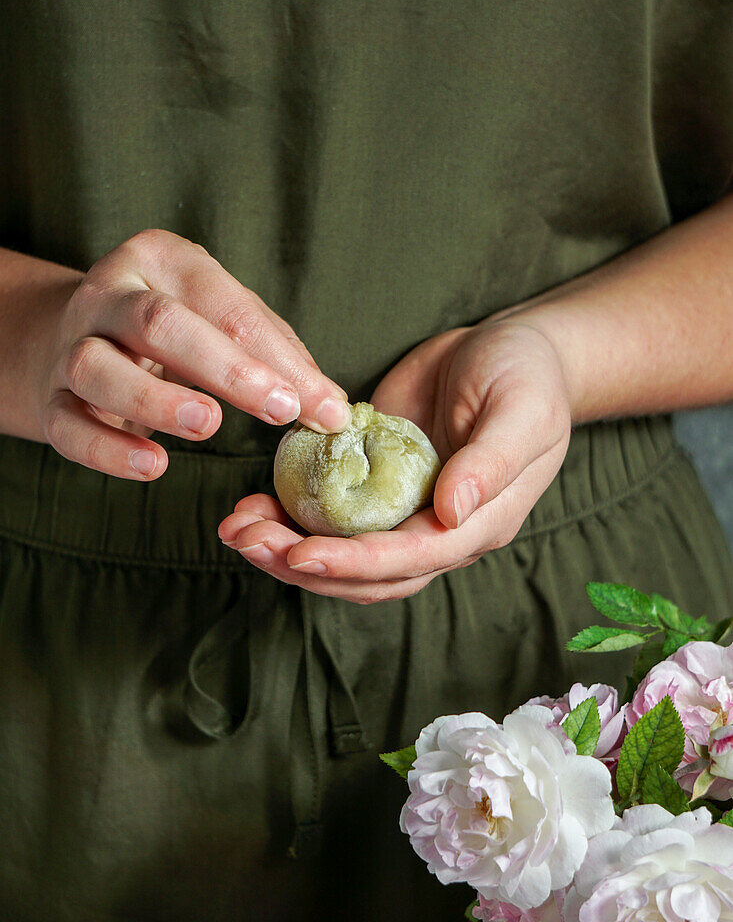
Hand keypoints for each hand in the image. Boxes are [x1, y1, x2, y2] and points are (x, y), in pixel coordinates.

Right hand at [32, 230, 349, 478]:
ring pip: (100, 367)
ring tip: (207, 425)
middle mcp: (108, 295)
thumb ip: (275, 354)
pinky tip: (153, 465)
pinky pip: (69, 426)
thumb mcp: (221, 319)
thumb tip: (331, 406)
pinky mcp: (49, 399)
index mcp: (159, 260)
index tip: (325, 407)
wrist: (73, 341)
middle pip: (160, 324)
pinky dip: (108, 449)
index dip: (278, 359)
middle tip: (280, 408)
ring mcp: (71, 346)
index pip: (225, 305)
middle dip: (227, 367)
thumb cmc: (172, 332)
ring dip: (156, 400)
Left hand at [218, 317, 571, 601]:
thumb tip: (453, 511)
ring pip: (340, 552)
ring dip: (285, 549)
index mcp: (477, 524)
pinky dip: (289, 515)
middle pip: (365, 574)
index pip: (410, 559)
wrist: (511, 347)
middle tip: (246, 542)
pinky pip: (329, 512)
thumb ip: (492, 463)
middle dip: (302, 564)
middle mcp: (436, 530)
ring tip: (235, 529)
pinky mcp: (375, 481)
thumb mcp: (522, 412)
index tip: (301, 555)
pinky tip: (254, 505)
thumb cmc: (529, 378)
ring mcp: (402, 508)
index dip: (353, 563)